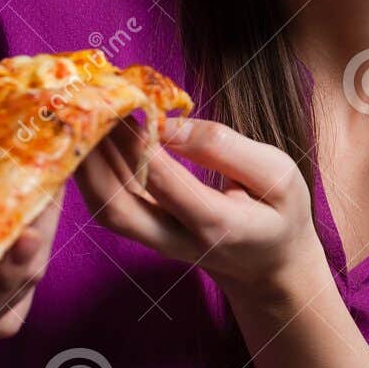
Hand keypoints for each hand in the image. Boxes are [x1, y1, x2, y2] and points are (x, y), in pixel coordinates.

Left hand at [75, 118, 323, 301]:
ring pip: (106, 207)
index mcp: (218, 225)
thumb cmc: (279, 213)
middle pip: (117, 206)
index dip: (144, 143)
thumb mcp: (278, 174)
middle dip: (96, 155)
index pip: (167, 183)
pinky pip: (110, 204)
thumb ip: (226, 148)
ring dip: (89, 162)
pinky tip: (98, 136)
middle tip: (92, 106)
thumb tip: (170, 124)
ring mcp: (156, 242)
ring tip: (89, 114)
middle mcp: (177, 240)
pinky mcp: (146, 234)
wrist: (270, 265)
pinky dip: (96, 170)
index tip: (134, 102)